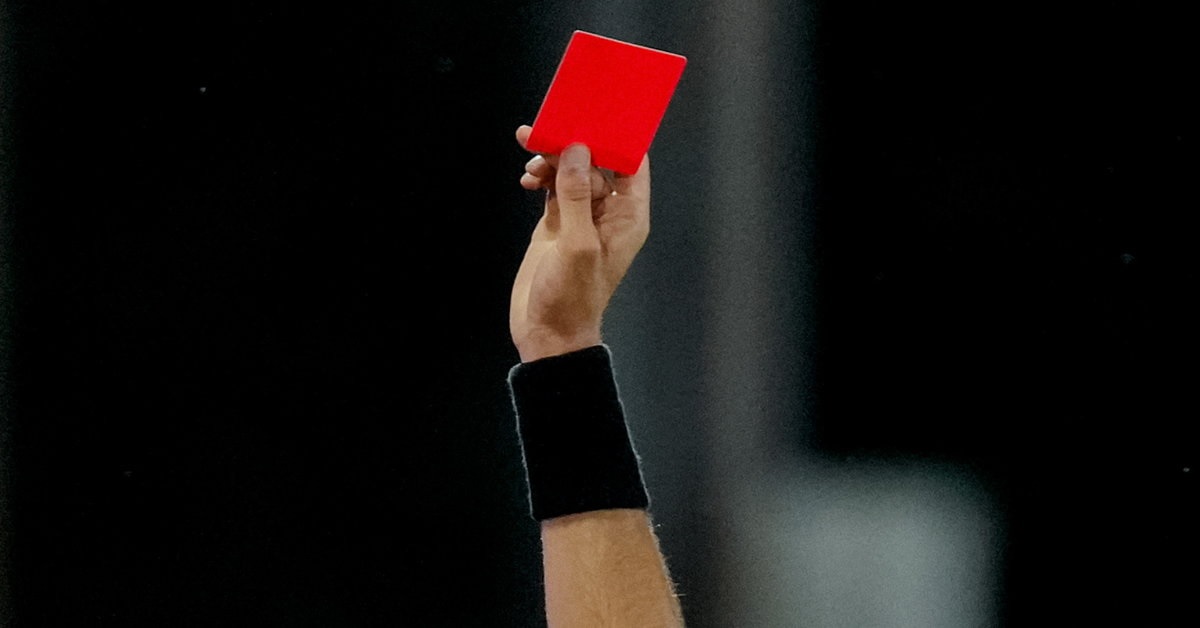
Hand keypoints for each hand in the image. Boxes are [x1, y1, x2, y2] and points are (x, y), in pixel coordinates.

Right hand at [510, 125, 650, 361]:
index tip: (595, 115)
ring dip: (552, 161)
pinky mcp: (558, 222)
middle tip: (546, 136)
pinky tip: (527, 178)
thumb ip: (575, 196)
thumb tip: (576, 151)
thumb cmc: (572, 298)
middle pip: (595, 162)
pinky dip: (541, 176)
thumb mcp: (576, 245)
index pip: (631, 164)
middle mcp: (608, 212)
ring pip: (571, 170)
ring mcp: (582, 216)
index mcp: (628, 216)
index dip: (616, 138)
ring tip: (531, 164)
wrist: (547, 332)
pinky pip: (553, 185)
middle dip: (572, 146)